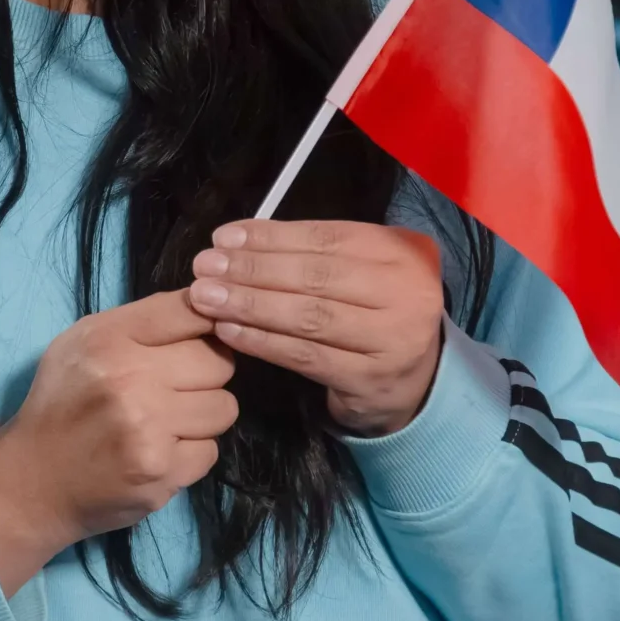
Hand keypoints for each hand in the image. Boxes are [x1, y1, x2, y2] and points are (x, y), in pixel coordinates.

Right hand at [0, 290, 237, 596]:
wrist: (33, 481)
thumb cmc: (62, 403)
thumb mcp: (82, 343)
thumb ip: (142, 321)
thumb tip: (208, 304)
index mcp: (108, 339)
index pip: (190, 311)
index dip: (207, 322)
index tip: (202, 336)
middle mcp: (129, 380)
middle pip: (219, 362)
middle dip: (205, 374)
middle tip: (176, 387)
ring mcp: (148, 430)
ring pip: (224, 407)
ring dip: (203, 415)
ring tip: (168, 421)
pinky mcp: (161, 472)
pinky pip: (211, 450)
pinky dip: (190, 453)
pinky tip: (159, 452)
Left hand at [187, 220, 443, 437]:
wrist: (415, 383)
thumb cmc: (375, 314)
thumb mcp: (361, 272)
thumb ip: (314, 254)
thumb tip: (238, 242)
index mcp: (402, 253)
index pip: (327, 238)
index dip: (271, 237)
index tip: (224, 238)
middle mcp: (407, 292)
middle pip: (316, 276)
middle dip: (253, 270)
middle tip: (205, 267)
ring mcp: (392, 339)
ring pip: (309, 317)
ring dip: (250, 305)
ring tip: (207, 297)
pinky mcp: (370, 379)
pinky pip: (305, 356)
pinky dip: (262, 342)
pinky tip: (229, 332)